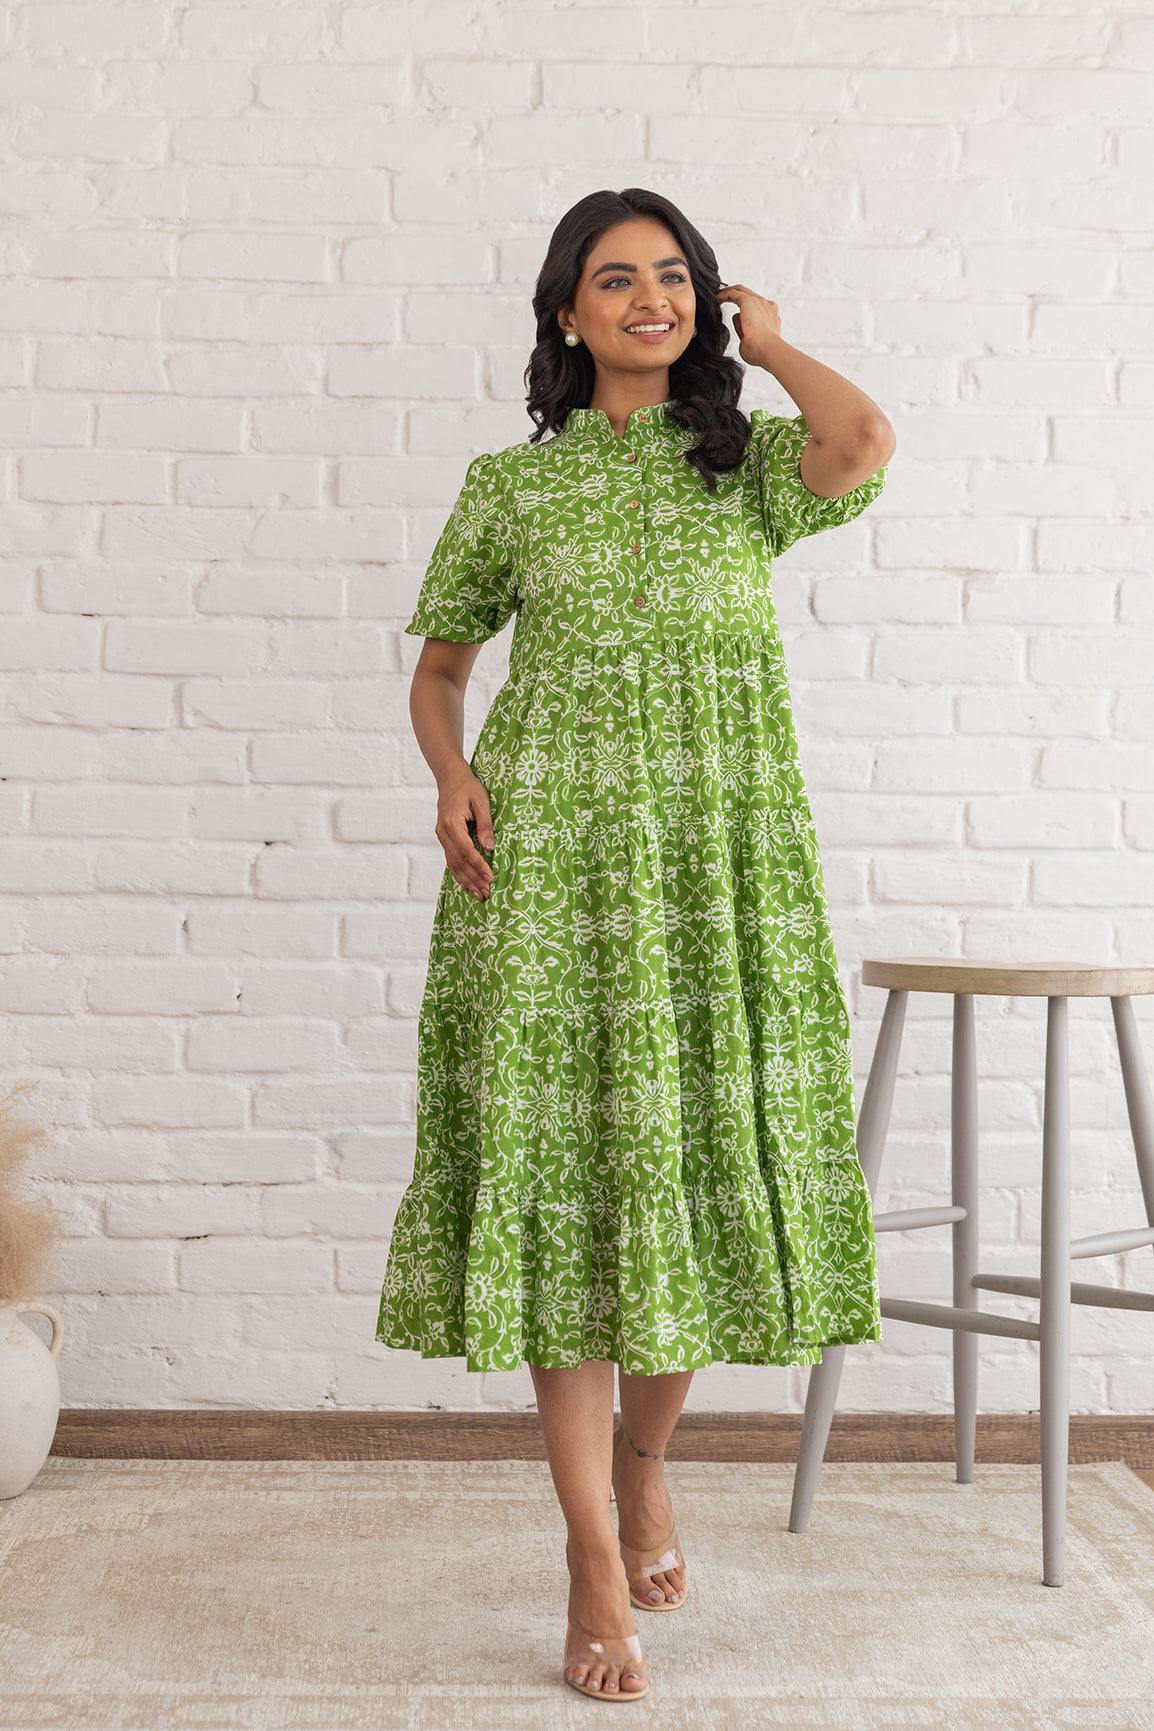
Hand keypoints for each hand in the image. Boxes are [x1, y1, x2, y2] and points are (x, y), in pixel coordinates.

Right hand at [435, 768, 495, 900]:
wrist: (450, 778)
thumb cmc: (468, 787)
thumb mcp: (482, 801)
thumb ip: (485, 825)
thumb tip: (489, 847)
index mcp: (452, 823)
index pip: (466, 850)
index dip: (478, 865)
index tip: (489, 876)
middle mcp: (443, 833)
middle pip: (459, 861)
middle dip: (473, 878)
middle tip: (486, 892)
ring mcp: (442, 836)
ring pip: (453, 863)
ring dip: (466, 880)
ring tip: (478, 894)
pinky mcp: (444, 838)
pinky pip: (450, 859)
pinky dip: (458, 873)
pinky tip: (465, 884)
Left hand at [716, 284, 781, 367]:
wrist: (766, 348)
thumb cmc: (760, 351)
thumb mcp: (750, 339)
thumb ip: (743, 328)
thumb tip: (736, 317)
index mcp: (771, 317)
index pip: (758, 307)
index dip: (746, 306)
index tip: (737, 309)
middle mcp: (767, 306)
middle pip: (750, 295)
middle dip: (737, 294)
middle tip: (725, 296)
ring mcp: (759, 302)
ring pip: (741, 291)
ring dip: (729, 292)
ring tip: (719, 296)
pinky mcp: (749, 301)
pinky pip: (733, 294)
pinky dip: (724, 295)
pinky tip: (716, 299)